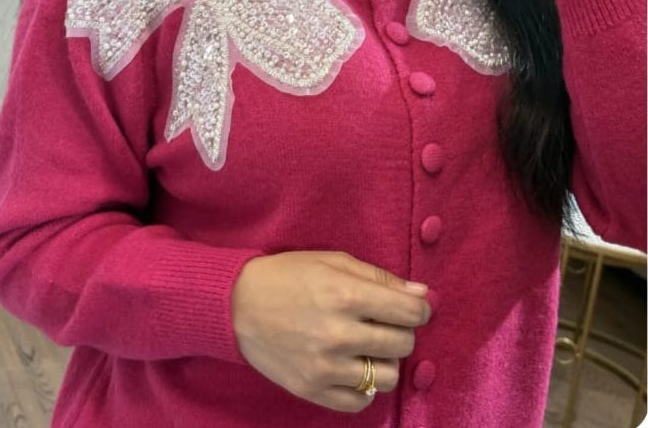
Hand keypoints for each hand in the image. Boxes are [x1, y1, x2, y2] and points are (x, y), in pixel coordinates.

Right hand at [231, 250, 431, 412]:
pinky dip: (365, 386)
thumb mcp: (333, 261)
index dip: (420, 309)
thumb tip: (423, 295)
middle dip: (402, 331)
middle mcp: (338, 334)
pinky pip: (360, 401)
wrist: (238, 304)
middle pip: (402, 344)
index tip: (413, 307)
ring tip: (368, 346)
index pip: (410, 312)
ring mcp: (325, 367)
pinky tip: (353, 366)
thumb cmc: (289, 275)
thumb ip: (380, 278)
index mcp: (345, 295)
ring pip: (387, 377)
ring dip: (385, 360)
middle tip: (384, 323)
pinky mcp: (312, 390)